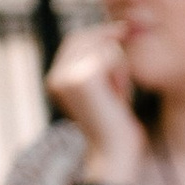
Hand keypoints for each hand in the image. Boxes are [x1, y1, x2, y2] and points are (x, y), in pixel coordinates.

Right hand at [45, 27, 144, 179]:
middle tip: (129, 53)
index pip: (75, 41)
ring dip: (119, 66)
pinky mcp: (83, 77)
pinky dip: (123, 73)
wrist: (116, 154)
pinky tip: (121, 96)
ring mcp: (66, 76)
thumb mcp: (106, 90)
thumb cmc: (117, 125)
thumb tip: (114, 31)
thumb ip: (101, 64)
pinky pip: (112, 55)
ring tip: (120, 93)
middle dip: (110, 44)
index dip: (99, 34)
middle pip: (84, 37)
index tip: (123, 31)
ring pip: (101, 45)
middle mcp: (55, 76)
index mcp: (56, 79)